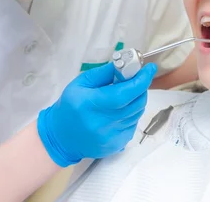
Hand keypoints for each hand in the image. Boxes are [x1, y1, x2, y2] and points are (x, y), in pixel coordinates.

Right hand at [37, 62, 156, 166]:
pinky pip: (133, 125)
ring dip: (137, 101)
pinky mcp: (117, 145)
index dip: (141, 80)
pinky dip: (132, 114)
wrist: (60, 138)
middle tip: (138, 79)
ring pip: (137, 113)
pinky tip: (120, 111)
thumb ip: (104, 73)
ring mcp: (111, 137)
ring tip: (127, 95)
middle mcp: (103, 123)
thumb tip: (126, 64)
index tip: (149, 68)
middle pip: (136, 103)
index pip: (125, 93)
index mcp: (91, 105)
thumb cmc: (69, 106)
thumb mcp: (81, 83)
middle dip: (141, 88)